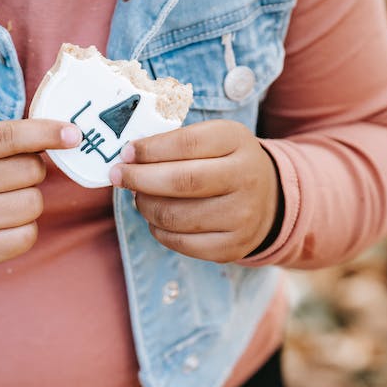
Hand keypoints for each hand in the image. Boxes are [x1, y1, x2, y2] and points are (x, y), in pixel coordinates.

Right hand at [0, 119, 81, 265]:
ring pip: (34, 203)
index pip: (8, 137)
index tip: (74, 134)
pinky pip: (29, 235)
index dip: (46, 133)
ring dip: (29, 198)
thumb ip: (9, 136)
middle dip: (31, 169)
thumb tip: (68, 137)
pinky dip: (25, 226)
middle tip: (9, 174)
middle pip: (30, 171)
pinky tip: (4, 221)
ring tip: (3, 198)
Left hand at [109, 120, 280, 262]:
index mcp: (238, 141)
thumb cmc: (225, 163)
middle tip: (118, 175)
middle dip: (139, 179)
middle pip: (180, 182)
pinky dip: (158, 229)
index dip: (149, 150)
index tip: (126, 153)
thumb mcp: (212, 139)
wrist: (268, 200)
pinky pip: (179, 242)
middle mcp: (246, 178)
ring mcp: (241, 216)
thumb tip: (128, 157)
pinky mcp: (231, 247)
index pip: (186, 144)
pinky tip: (158, 217)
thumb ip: (175, 142)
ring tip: (141, 196)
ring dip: (145, 205)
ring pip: (174, 216)